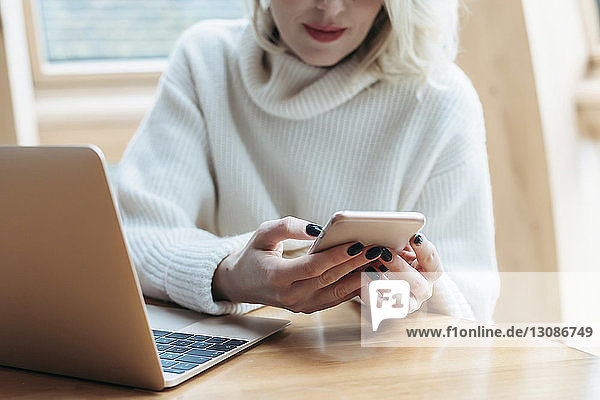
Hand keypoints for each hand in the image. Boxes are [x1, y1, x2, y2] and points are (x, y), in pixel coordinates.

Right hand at [212, 216, 381, 312]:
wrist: (242, 283)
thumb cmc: (254, 255)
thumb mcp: (263, 233)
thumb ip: (288, 226)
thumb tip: (317, 229)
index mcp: (277, 277)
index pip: (313, 267)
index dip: (336, 256)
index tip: (357, 243)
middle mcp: (290, 295)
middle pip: (330, 279)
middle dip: (356, 263)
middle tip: (377, 248)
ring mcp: (301, 305)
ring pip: (338, 293)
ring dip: (361, 277)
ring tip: (379, 262)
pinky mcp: (310, 307)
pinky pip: (337, 298)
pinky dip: (355, 287)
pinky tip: (369, 273)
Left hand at [360, 234, 442, 312]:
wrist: (387, 285)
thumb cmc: (397, 259)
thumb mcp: (403, 250)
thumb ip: (403, 243)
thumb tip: (395, 232)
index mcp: (430, 272)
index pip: (433, 261)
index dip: (425, 249)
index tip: (415, 236)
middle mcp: (423, 290)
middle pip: (417, 282)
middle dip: (400, 266)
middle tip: (384, 253)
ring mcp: (409, 303)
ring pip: (401, 299)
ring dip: (384, 284)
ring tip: (368, 270)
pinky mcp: (391, 311)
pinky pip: (382, 308)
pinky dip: (372, 296)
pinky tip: (363, 284)